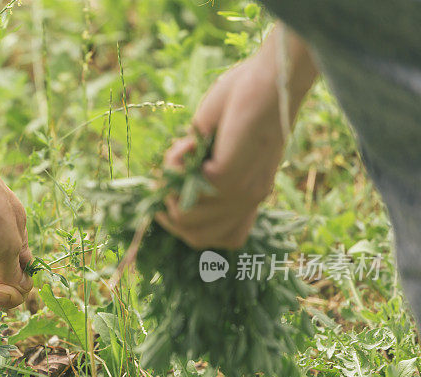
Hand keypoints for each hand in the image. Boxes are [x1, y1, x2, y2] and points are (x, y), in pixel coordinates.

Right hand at [157, 26, 317, 249]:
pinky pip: (184, 186)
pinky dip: (176, 162)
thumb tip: (170, 180)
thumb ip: (203, 168)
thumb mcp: (224, 144)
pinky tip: (187, 140)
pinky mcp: (228, 175)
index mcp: (253, 193)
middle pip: (198, 238)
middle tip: (164, 181)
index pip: (225, 238)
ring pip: (186, 218)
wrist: (274, 77)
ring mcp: (240, 190)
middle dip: (169, 214)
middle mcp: (250, 198)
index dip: (191, 228)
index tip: (172, 200)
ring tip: (179, 153)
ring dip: (169, 186)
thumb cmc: (249, 99)